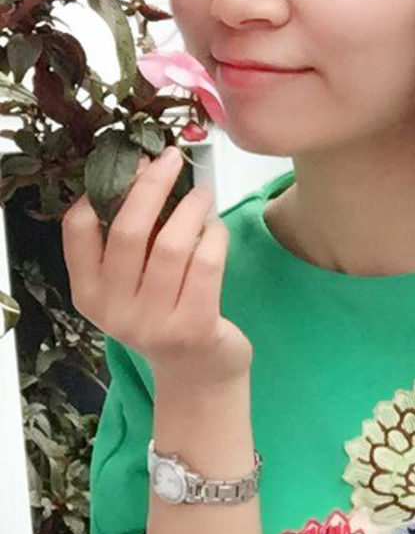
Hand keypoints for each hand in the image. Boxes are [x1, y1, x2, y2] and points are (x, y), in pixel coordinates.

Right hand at [62, 145, 252, 391]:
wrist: (197, 374)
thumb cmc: (164, 314)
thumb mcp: (131, 283)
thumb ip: (130, 241)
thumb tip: (146, 170)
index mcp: (89, 292)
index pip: (77, 229)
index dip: (103, 189)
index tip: (132, 163)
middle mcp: (113, 310)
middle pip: (129, 231)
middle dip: (152, 184)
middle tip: (172, 159)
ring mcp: (152, 323)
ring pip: (172, 246)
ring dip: (191, 209)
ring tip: (202, 195)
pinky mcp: (192, 328)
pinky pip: (206, 264)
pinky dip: (215, 235)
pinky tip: (217, 228)